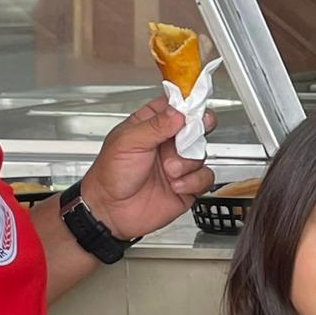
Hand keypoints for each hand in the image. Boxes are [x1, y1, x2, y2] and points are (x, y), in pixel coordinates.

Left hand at [78, 96, 213, 240]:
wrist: (110, 211)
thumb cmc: (110, 174)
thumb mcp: (128, 142)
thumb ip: (156, 125)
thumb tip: (178, 112)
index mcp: (151, 125)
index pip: (177, 105)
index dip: (188, 103)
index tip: (194, 107)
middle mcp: (168, 142)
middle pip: (197, 126)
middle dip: (195, 133)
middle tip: (187, 138)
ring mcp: (179, 163)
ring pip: (202, 152)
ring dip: (187, 162)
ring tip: (169, 170)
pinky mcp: (187, 185)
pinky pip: (205, 177)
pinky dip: (193, 181)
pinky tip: (175, 184)